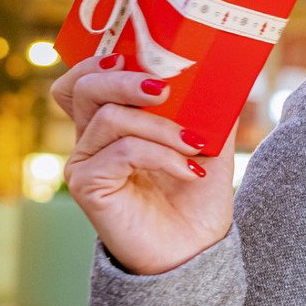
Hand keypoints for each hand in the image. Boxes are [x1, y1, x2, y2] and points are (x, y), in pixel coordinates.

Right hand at [51, 54, 233, 275]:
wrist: (195, 249)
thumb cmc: (197, 196)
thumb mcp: (209, 142)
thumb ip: (207, 106)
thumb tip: (222, 71)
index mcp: (111, 124)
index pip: (84, 80)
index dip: (98, 61)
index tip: (132, 55)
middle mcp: (90, 140)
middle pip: (84, 88)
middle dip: (126, 79)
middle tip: (166, 89)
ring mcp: (84, 162)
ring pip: (112, 118)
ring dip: (161, 127)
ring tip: (195, 144)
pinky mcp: (87, 185)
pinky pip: (122, 151)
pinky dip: (162, 154)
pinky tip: (189, 171)